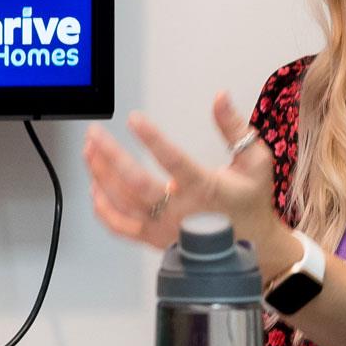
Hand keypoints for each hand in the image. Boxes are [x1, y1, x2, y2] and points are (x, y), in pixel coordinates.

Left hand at [84, 93, 284, 258]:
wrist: (255, 248)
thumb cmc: (252, 202)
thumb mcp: (256, 161)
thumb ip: (235, 127)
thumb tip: (220, 97)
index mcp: (206, 189)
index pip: (173, 160)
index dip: (152, 139)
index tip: (134, 120)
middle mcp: (181, 211)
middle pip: (136, 184)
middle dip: (110, 156)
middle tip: (95, 133)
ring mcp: (165, 228)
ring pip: (123, 203)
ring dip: (101, 175)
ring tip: (90, 151)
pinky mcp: (155, 240)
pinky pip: (120, 228)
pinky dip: (103, 209)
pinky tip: (95, 188)